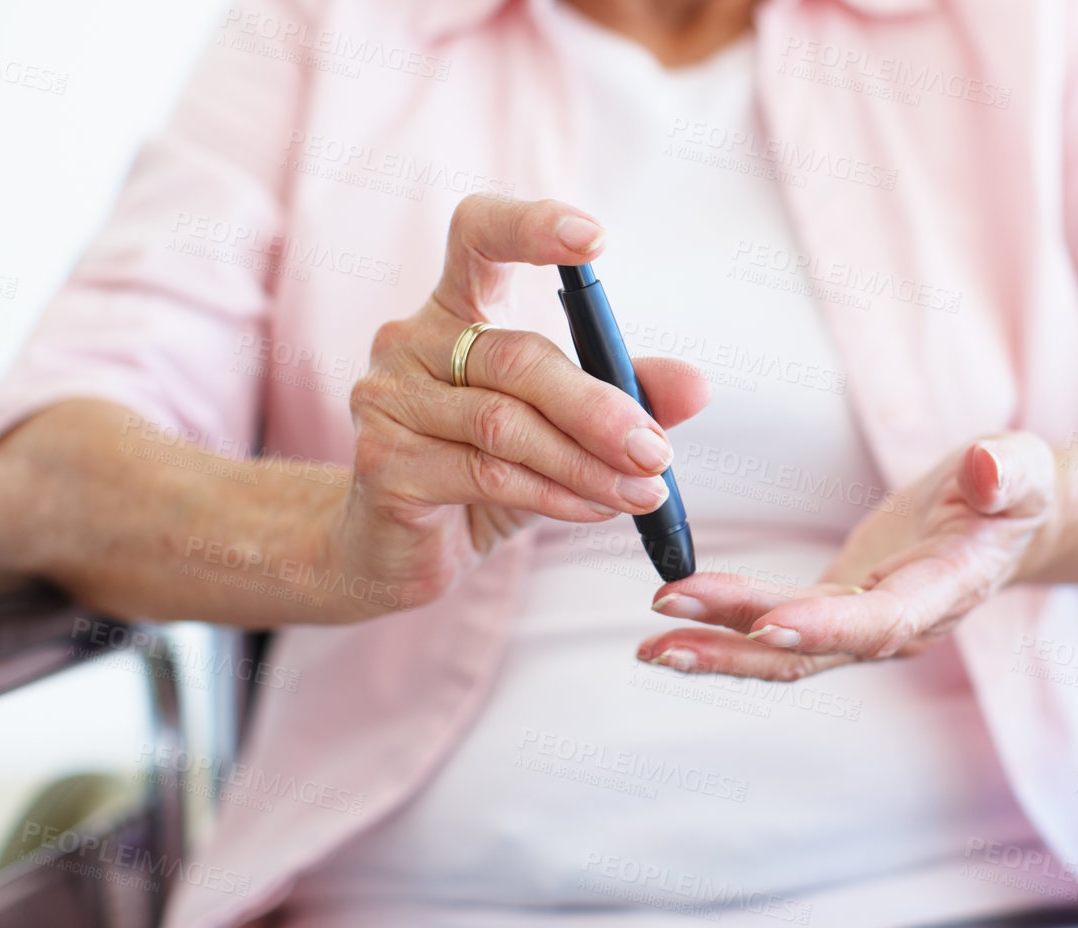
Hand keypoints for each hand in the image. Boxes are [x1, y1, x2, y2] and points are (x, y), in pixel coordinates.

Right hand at [330, 194, 709, 617]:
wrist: (402, 550)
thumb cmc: (484, 475)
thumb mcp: (563, 431)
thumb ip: (623, 396)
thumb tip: (696, 387)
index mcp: (454, 309)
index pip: (478, 235)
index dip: (530, 226)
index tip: (594, 239)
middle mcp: (409, 340)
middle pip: (517, 358)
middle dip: (598, 407)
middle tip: (655, 450)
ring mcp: (387, 399)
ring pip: (507, 425)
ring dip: (587, 464)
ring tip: (643, 492)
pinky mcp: (381, 461)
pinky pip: (485, 473)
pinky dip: (553, 494)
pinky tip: (593, 509)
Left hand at [635, 432, 1057, 680]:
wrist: (1009, 527)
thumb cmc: (1014, 493)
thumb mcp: (1022, 471)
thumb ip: (1006, 473)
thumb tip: (986, 469)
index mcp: (943, 593)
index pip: (879, 621)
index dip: (824, 627)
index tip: (767, 625)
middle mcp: (898, 627)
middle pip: (812, 648)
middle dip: (738, 643)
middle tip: (667, 632)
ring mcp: (863, 628)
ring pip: (784, 653)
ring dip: (716, 650)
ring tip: (651, 646)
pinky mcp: (837, 614)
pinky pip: (775, 634)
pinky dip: (724, 634)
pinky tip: (672, 632)